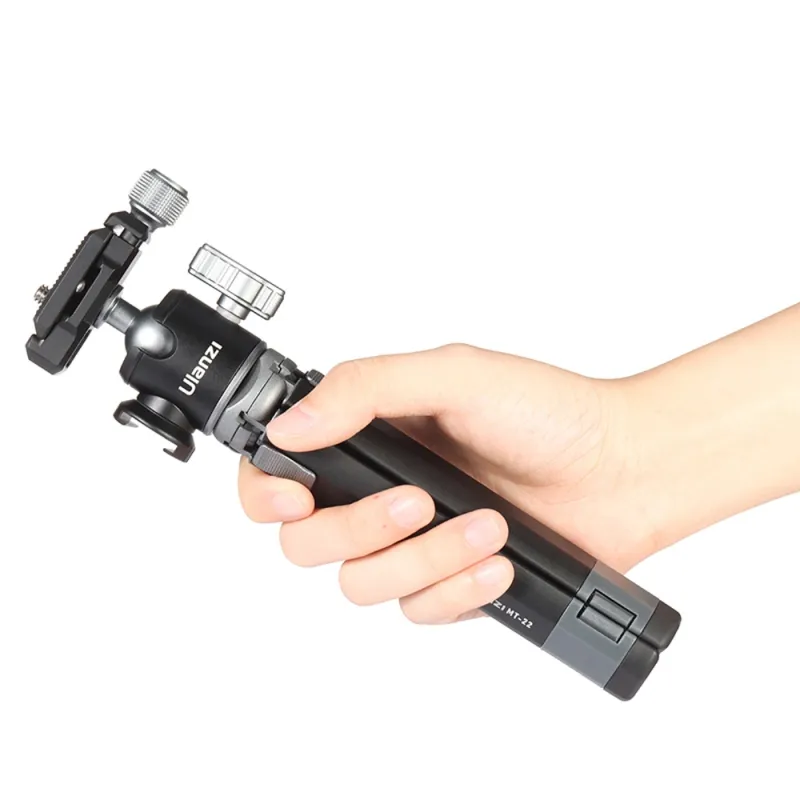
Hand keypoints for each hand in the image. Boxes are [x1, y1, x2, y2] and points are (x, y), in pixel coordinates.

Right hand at [238, 343, 660, 623]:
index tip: (296, 498)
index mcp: (369, 434)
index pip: (278, 470)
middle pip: (307, 542)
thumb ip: (366, 389)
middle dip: (357, 530)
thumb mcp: (455, 375)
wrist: (623, 468)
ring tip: (485, 525)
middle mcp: (379, 491)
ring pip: (361, 585)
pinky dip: (457, 588)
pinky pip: (418, 610)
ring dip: (423, 559)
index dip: (266, 493)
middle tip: (414, 502)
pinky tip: (498, 560)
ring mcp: (412, 542)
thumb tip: (290, 426)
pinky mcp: (447, 583)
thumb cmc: (548, 412)